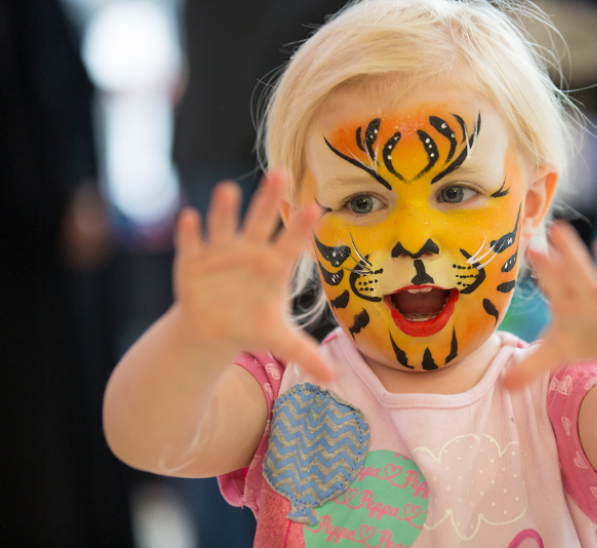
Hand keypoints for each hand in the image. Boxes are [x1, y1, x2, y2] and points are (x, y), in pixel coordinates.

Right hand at [174, 171, 332, 380]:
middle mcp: (249, 252)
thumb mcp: (279, 340)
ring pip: (223, 227)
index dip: (301, 228)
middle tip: (281, 174)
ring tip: (228, 191)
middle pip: (261, 222)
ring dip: (225, 210)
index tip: (315, 209)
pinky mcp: (193, 262)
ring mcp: (220, 254)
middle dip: (268, 200)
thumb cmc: (251, 325)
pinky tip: (188, 218)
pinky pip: (191, 245)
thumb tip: (334, 380)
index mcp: (274, 267)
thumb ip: (305, 354)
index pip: (292, 244)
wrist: (214, 328)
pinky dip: (189, 233)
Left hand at [504, 222, 596, 388]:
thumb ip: (531, 365)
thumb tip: (503, 386)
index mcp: (569, 302)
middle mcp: (593, 298)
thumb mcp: (557, 352)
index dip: (544, 268)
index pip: (553, 283)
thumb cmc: (585, 338)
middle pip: (579, 274)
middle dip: (570, 254)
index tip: (532, 248)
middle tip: (557, 229)